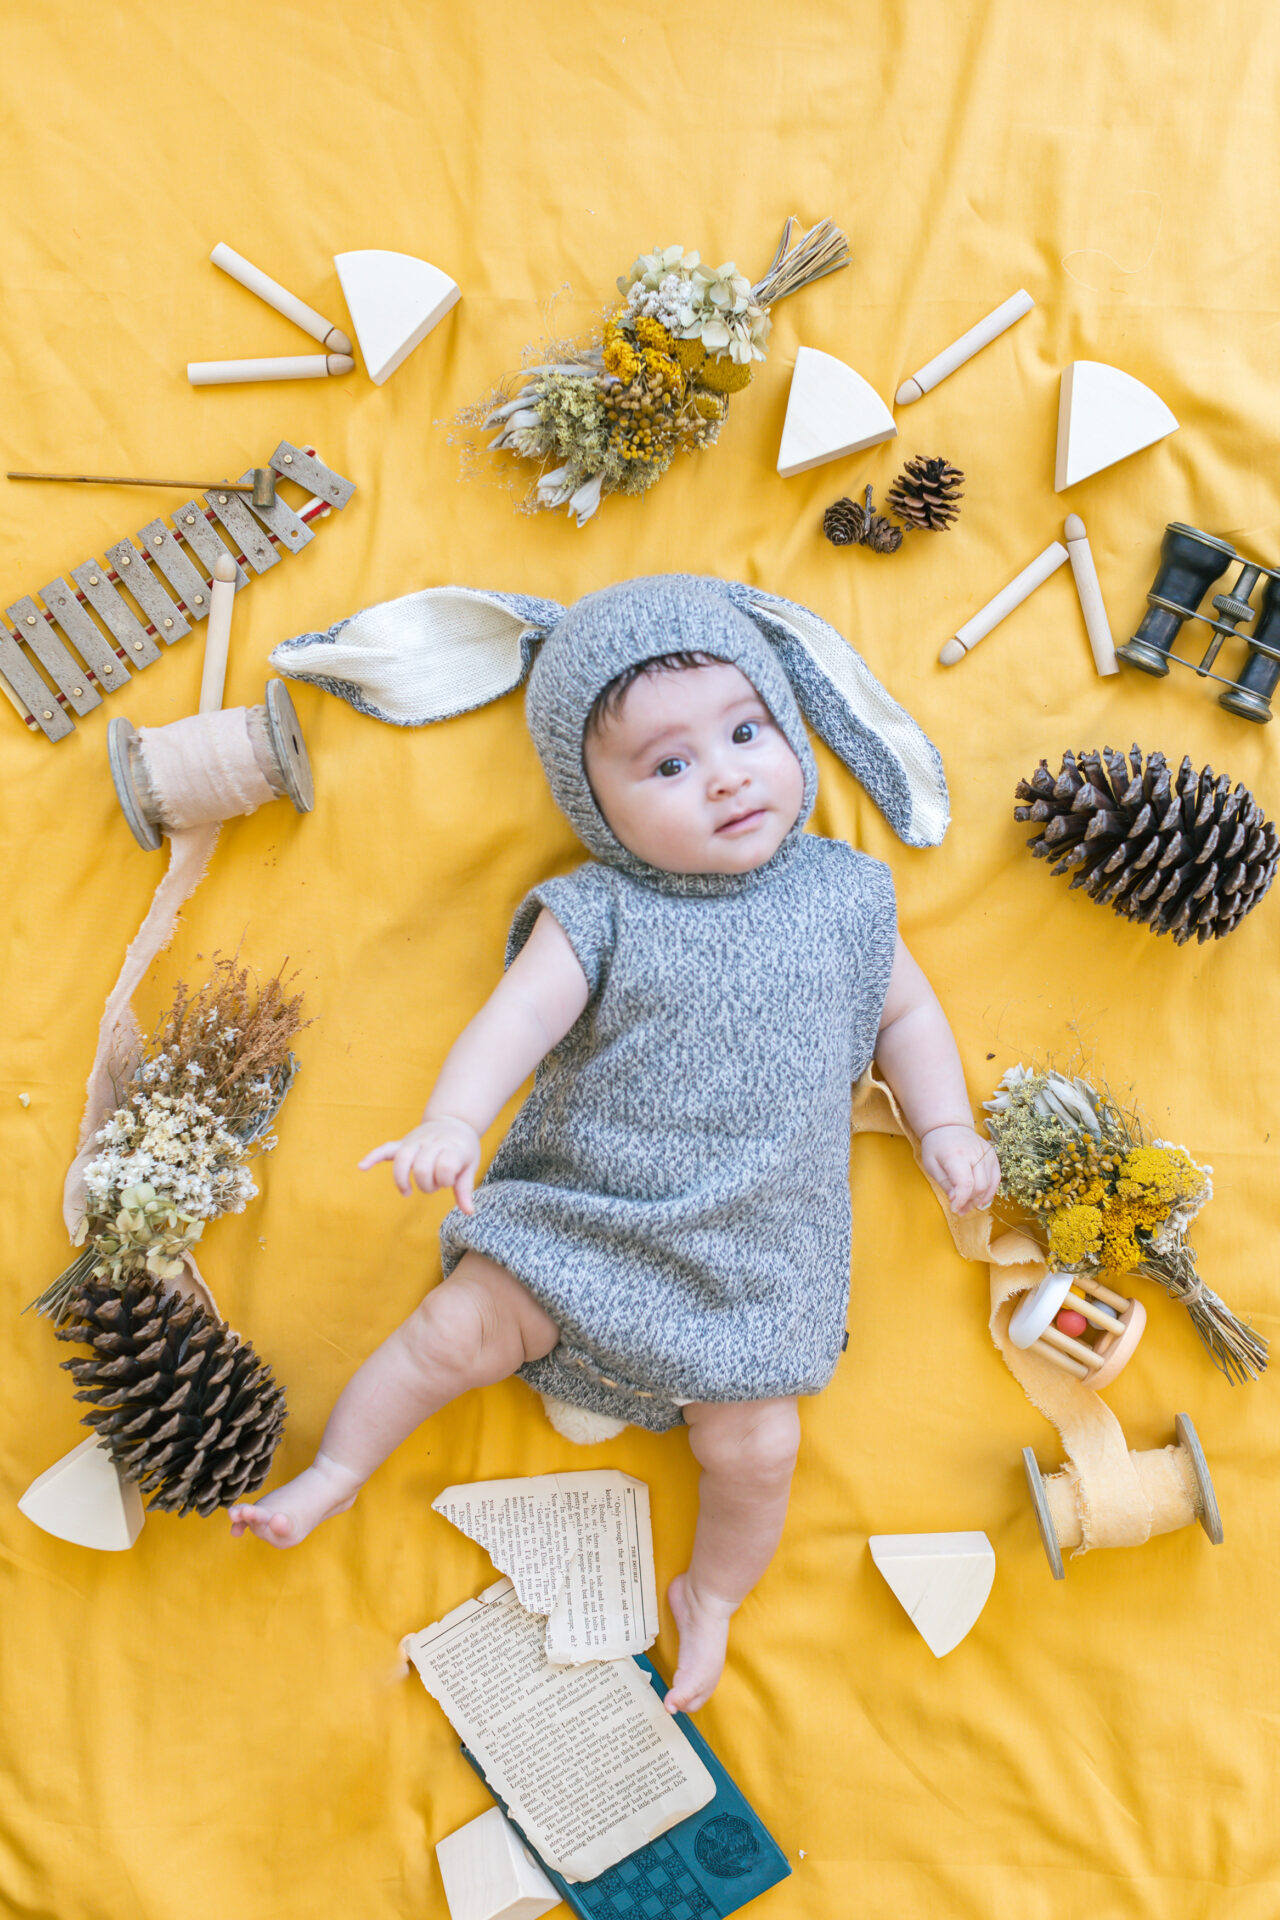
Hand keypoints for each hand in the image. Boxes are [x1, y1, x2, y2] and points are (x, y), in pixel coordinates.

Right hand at [358, 1116, 481, 1212]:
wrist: (453, 1122)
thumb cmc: (462, 1148)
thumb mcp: (470, 1165)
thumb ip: (464, 1188)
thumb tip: (468, 1212)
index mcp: (452, 1147)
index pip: (445, 1166)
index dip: (447, 1179)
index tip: (451, 1180)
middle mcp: (432, 1142)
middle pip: (422, 1168)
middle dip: (428, 1184)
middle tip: (434, 1186)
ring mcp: (415, 1141)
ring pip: (402, 1160)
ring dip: (403, 1179)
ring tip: (407, 1192)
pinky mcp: (404, 1143)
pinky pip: (386, 1149)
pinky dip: (373, 1157)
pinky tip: (362, 1167)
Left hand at [919, 1124, 999, 1215]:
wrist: (948, 1125)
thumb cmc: (936, 1146)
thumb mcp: (931, 1165)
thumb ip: (944, 1183)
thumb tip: (956, 1201)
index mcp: (956, 1155)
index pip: (965, 1183)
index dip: (962, 1200)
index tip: (954, 1209)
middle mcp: (975, 1153)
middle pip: (980, 1186)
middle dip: (970, 1202)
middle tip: (960, 1210)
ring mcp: (987, 1154)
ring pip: (990, 1184)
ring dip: (979, 1199)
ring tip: (968, 1206)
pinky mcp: (993, 1156)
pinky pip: (996, 1178)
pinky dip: (990, 1191)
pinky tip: (981, 1200)